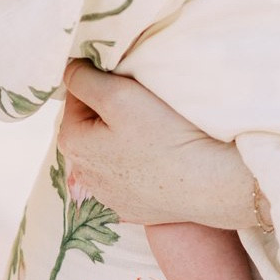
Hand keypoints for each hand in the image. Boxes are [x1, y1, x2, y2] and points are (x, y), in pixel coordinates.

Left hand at [58, 63, 255, 229]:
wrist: (210, 184)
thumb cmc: (164, 134)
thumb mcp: (117, 93)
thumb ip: (83, 77)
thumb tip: (69, 70)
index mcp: (73, 143)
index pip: (76, 97)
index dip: (101, 82)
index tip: (128, 82)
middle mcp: (84, 175)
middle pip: (92, 125)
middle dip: (111, 110)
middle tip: (144, 104)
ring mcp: (110, 197)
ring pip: (110, 151)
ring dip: (125, 136)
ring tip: (156, 130)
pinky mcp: (135, 209)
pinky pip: (130, 175)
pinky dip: (140, 162)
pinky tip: (162, 156)